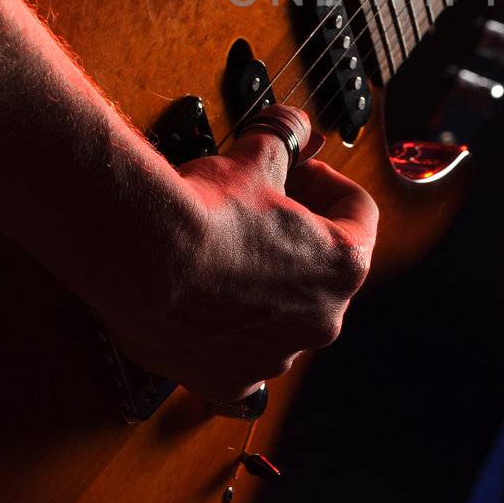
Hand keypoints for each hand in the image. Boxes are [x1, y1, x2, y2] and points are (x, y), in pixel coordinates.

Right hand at [99, 106, 378, 403]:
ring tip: (223, 251)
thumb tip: (292, 123)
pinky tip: (206, 310)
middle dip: (296, 236)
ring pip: (282, 316)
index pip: (360, 215)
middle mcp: (319, 320)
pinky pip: (239, 362)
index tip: (301, 171)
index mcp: (342, 266)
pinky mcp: (227, 379)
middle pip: (322, 269)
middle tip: (260, 207)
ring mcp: (274, 356)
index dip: (328, 183)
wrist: (143, 258)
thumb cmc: (205, 211)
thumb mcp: (255, 156)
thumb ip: (284, 137)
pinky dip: (227, 339)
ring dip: (263, 286)